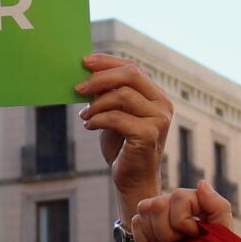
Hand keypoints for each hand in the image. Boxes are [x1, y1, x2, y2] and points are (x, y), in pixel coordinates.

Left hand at [76, 55, 171, 222]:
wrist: (132, 179)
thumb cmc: (122, 146)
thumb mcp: (113, 114)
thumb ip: (107, 94)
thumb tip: (86, 73)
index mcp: (156, 95)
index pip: (133, 67)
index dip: (108, 62)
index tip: (84, 62)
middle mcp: (162, 104)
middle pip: (130, 75)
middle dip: (100, 78)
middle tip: (77, 88)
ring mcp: (159, 119)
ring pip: (123, 95)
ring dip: (96, 104)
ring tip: (84, 116)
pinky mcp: (149, 134)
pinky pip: (117, 117)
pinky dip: (98, 119)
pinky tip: (89, 126)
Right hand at [132, 182, 231, 241]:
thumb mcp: (222, 233)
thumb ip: (218, 206)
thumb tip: (201, 183)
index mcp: (195, 200)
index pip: (178, 197)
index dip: (183, 221)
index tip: (194, 235)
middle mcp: (175, 202)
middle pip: (158, 204)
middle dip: (168, 231)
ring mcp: (158, 213)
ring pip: (145, 210)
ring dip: (157, 235)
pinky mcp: (143, 226)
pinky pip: (135, 223)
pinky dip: (145, 239)